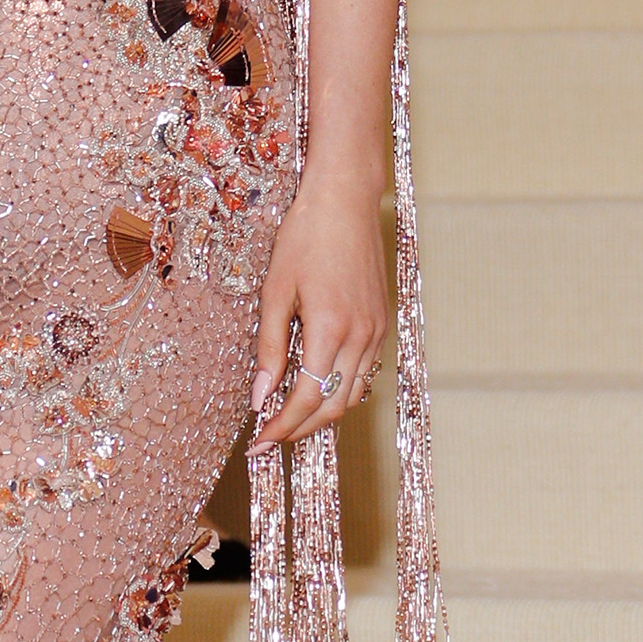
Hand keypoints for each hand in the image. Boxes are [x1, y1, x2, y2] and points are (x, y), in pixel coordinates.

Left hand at [248, 179, 388, 450]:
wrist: (345, 202)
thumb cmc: (305, 239)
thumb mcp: (275, 292)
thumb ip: (268, 348)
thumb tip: (260, 395)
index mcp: (330, 329)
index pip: (307, 398)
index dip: (282, 425)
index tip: (260, 440)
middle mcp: (361, 337)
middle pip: (334, 406)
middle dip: (301, 428)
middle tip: (270, 438)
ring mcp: (377, 331)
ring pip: (353, 393)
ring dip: (322, 413)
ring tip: (290, 417)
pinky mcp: (382, 323)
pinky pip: (365, 372)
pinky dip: (340, 389)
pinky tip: (316, 386)